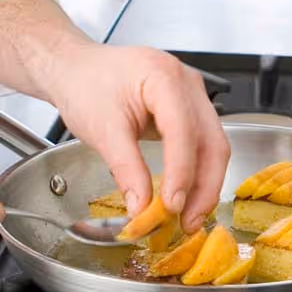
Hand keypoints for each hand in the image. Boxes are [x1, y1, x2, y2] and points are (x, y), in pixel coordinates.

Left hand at [43, 44, 229, 227]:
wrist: (78, 70)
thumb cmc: (85, 85)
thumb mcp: (102, 130)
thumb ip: (126, 169)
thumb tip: (142, 207)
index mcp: (164, 77)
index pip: (184, 131)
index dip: (181, 172)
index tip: (171, 206)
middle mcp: (187, 83)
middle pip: (212, 141)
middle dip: (204, 187)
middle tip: (189, 221)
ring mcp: (193, 95)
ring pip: (213, 146)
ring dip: (204, 184)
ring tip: (188, 217)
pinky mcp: (189, 109)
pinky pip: (203, 144)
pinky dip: (197, 173)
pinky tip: (187, 196)